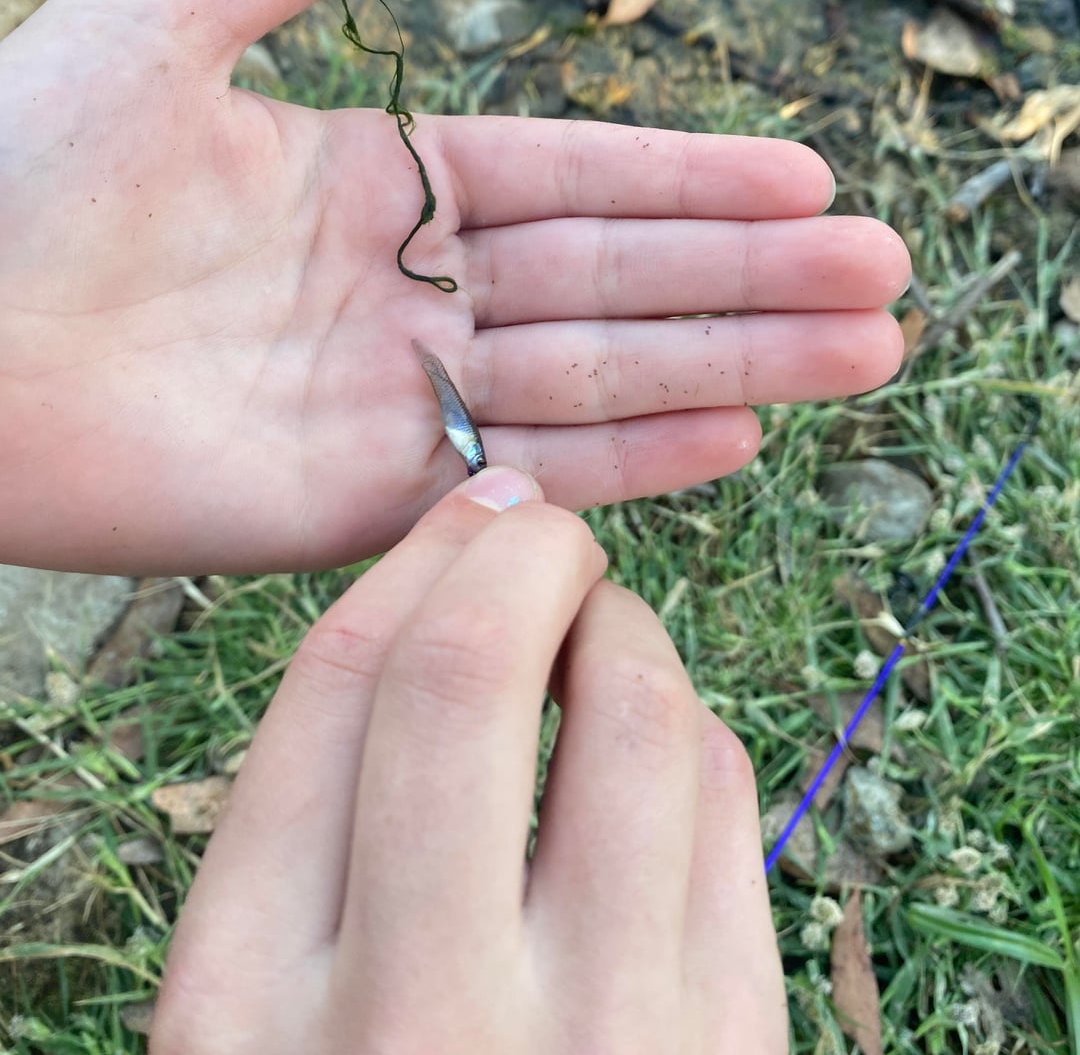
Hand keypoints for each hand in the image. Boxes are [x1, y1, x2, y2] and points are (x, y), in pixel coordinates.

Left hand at [0, 0, 908, 575]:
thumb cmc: (16, 169)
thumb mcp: (162, 12)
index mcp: (373, 183)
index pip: (569, 179)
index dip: (688, 181)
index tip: (806, 183)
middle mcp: (404, 295)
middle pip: (613, 282)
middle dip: (750, 282)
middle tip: (886, 280)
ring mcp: (392, 403)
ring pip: (593, 380)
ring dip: (731, 368)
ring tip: (861, 353)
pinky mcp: (360, 504)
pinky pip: (517, 477)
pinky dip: (627, 463)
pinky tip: (736, 437)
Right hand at [150, 468, 786, 1053]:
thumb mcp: (261, 1019)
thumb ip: (318, 830)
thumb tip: (448, 598)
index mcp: (246, 1007)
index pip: (329, 692)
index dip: (410, 564)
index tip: (462, 519)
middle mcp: (418, 1021)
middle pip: (467, 673)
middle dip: (519, 553)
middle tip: (541, 536)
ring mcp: (602, 1045)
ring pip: (634, 714)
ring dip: (624, 625)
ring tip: (600, 629)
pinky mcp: (731, 1054)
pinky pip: (728, 805)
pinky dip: (691, 728)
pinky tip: (652, 746)